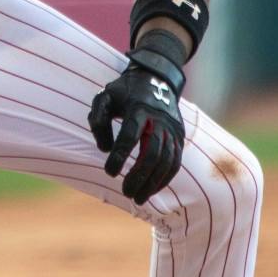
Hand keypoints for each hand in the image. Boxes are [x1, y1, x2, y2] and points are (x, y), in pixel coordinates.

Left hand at [88, 58, 185, 203]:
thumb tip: (104, 149)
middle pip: (153, 152)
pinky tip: (150, 191)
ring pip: (167, 161)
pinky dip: (164, 179)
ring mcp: (172, 129)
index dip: (120, 155)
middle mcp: (159, 119)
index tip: (109, 172)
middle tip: (125, 192)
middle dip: (139, 175)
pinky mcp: (179, 137)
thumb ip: (98, 119)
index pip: (130, 134)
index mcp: (139, 107)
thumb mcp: (105, 97)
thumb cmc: (125, 92)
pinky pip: (175, 162)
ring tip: (137, 198)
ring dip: (153, 183)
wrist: (156, 78)